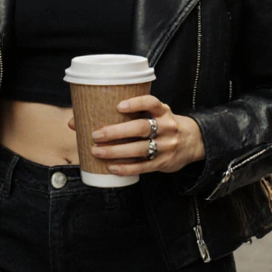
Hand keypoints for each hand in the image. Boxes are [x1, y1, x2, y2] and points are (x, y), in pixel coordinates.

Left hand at [84, 96, 204, 176]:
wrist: (194, 142)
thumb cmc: (163, 125)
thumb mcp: (154, 114)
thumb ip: (128, 114)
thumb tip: (77, 120)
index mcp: (163, 111)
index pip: (151, 103)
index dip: (135, 103)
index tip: (118, 106)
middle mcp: (167, 127)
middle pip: (141, 128)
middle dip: (116, 132)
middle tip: (96, 134)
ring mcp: (166, 146)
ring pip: (140, 149)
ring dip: (116, 151)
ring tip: (97, 151)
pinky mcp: (164, 163)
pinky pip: (144, 166)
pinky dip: (126, 168)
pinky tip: (112, 167)